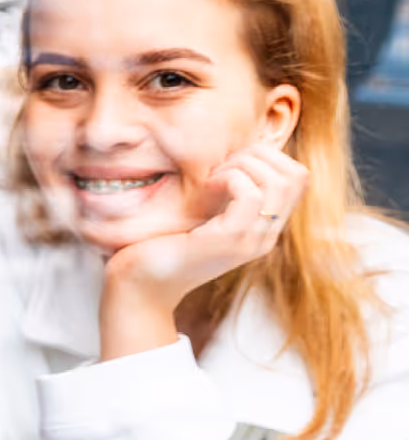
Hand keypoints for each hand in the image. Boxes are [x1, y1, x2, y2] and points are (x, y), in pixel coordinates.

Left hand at [100, 143, 306, 360]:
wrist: (140, 286)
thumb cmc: (161, 245)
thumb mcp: (201, 214)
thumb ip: (224, 193)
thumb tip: (233, 153)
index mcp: (263, 227)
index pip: (299, 178)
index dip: (268, 155)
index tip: (230, 160)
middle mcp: (265, 236)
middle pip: (298, 176)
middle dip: (259, 154)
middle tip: (221, 165)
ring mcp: (251, 240)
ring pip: (279, 183)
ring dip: (243, 165)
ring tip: (213, 175)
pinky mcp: (229, 241)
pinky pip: (250, 196)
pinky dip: (229, 178)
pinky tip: (206, 186)